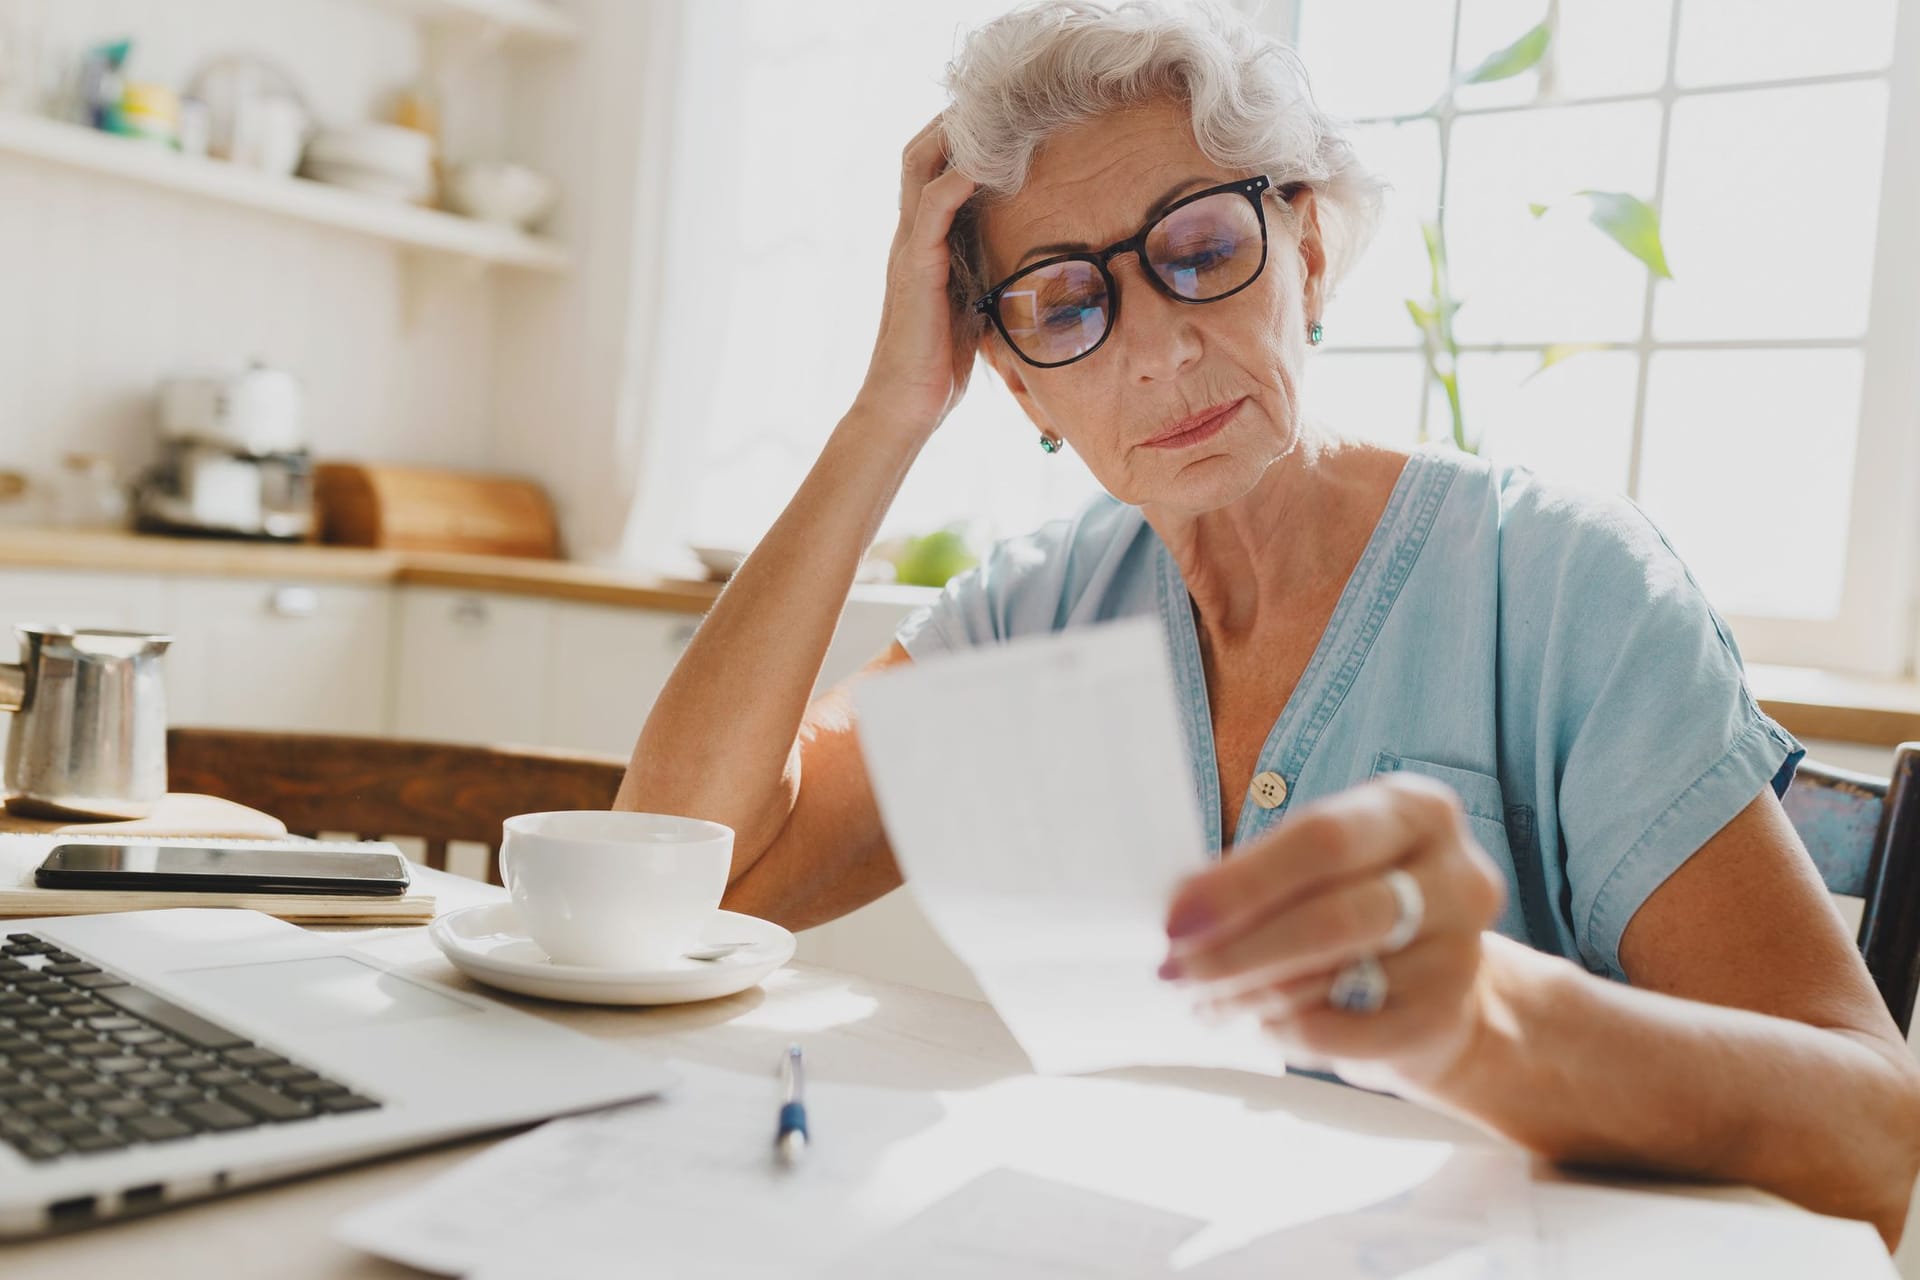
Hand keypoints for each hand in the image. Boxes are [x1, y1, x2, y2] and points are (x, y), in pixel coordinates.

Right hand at [851, 114, 980, 436]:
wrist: (907, 405)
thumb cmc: (940, 364)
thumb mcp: (974, 303)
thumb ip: (987, 273)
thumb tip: (1028, 260)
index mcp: (925, 241)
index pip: (933, 168)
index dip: (958, 136)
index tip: (998, 113)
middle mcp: (911, 234)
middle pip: (921, 151)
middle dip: (954, 118)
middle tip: (995, 95)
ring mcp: (909, 247)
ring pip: (921, 165)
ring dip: (954, 133)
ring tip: (991, 107)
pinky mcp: (915, 266)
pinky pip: (932, 206)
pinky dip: (958, 176)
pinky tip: (987, 160)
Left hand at [1159, 773, 1508, 1093]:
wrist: (1445, 988)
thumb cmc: (1358, 904)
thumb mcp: (1324, 865)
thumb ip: (1263, 874)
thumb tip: (1181, 911)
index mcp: (1417, 810)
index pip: (1322, 840)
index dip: (1242, 884)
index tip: (1176, 918)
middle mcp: (1457, 876)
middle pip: (1331, 917)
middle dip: (1236, 950)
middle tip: (1174, 971)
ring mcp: (1461, 953)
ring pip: (1329, 980)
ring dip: (1246, 996)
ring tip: (1201, 999)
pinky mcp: (1443, 1019)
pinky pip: (1340, 1035)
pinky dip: (1284, 1032)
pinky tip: (1258, 1024)